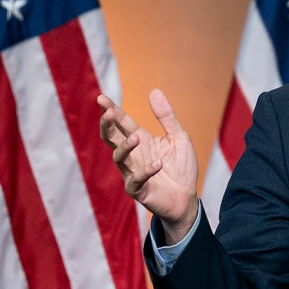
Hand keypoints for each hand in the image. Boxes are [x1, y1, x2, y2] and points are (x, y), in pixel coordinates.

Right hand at [98, 89, 198, 244]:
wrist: (187, 197)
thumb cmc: (181, 167)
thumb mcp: (179, 137)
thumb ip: (167, 117)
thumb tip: (154, 91)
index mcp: (141, 140)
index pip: (122, 123)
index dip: (112, 111)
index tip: (101, 98)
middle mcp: (133, 155)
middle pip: (112, 138)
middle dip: (108, 126)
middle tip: (109, 114)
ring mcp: (132, 172)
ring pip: (119, 158)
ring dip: (125, 147)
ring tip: (136, 138)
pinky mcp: (138, 190)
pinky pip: (136, 179)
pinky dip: (146, 171)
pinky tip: (158, 164)